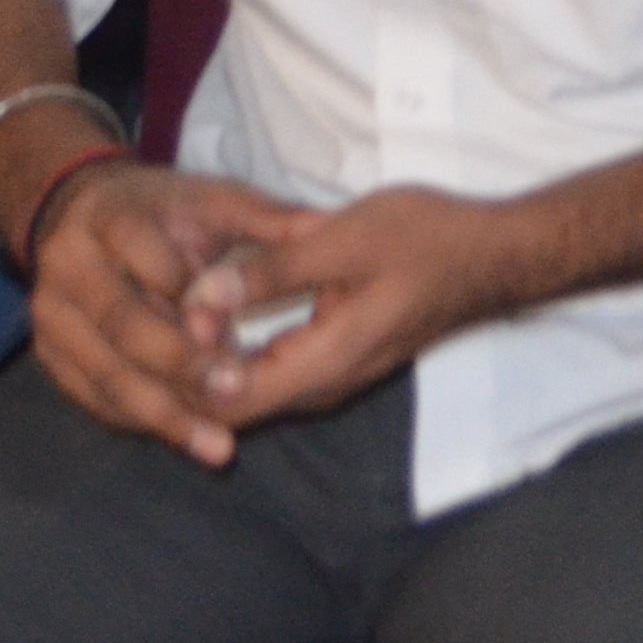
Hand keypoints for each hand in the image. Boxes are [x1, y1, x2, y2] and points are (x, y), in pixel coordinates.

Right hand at [22, 162, 297, 466]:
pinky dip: (140, 421)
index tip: (237, 334)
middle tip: (236, 396)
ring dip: (162, 413)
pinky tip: (184, 440)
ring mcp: (50, 315)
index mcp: (110, 216)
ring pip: (105, 373)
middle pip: (122, 324)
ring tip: (217, 446)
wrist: (80, 215)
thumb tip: (328, 227)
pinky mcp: (49, 354)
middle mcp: (68, 266)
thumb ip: (267, 220)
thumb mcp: (214, 199)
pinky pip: (93, 397)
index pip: (148, 260)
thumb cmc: (165, 210)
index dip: (192, 300)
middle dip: (180, 365)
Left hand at [180, 187, 542, 429]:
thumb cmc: (427, 239)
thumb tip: (200, 296)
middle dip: (185, 371)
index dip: (182, 370)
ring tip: (167, 313)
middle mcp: (323, 385)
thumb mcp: (345, 239)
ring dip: (208, 362)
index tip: (161, 316)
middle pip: (232, 404)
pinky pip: (271, 372)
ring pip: (250, 390)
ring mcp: (332, 376)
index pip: (228, 401)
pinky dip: (235, 352)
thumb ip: (272, 271)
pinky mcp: (337, 358)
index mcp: (324, 362)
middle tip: (148, 315)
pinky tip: (213, 314)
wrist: (493, 254)